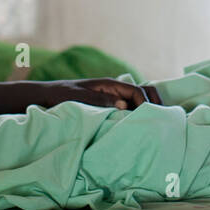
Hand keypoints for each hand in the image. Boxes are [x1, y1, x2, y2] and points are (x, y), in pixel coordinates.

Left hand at [17, 78, 162, 110]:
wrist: (47, 95)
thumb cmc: (61, 96)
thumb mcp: (79, 98)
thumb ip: (100, 101)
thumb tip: (124, 105)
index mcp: (109, 84)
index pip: (136, 91)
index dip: (145, 103)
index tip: (148, 117)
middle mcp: (114, 88)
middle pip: (143, 91)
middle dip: (154, 102)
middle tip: (163, 118)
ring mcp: (113, 95)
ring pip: (139, 98)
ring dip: (149, 106)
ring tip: (157, 122)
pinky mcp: (109, 103)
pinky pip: (130, 105)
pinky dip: (139, 112)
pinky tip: (141, 125)